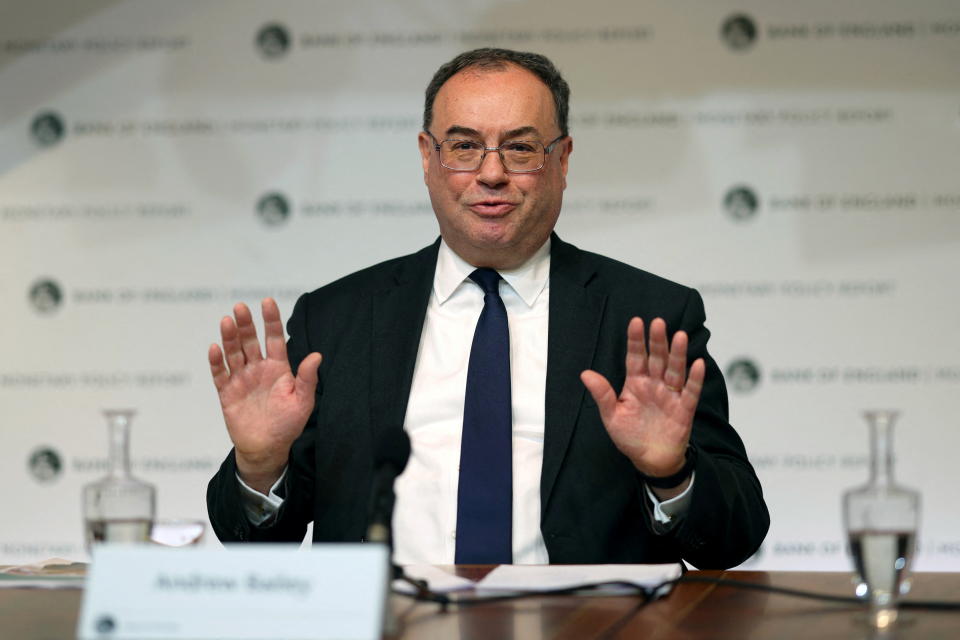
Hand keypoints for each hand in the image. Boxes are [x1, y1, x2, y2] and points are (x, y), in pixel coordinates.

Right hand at [208, 298, 321, 492]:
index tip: (267, 302)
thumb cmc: (288, 424)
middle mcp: (258, 369)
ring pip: (233, 353)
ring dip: (229, 337)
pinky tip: (215, 348)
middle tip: (240, 307)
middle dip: (246, 325)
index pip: (274, 339)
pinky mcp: (227, 392)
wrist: (267, 448)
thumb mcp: (303, 401)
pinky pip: (220, 374)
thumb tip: (317, 355)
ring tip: (227, 321)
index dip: (271, 320)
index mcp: (278, 368)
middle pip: (250, 341)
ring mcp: (241, 379)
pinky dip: (216, 361)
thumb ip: (307, 378)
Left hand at [580, 317, 704, 486]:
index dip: (636, 340)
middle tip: (658, 323)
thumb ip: (602, 394)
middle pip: (657, 359)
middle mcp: (654, 385)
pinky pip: (691, 392)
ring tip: (679, 336)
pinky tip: (697, 364)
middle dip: (657, 341)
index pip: (635, 357)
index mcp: (635, 383)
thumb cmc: (630, 436)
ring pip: (675, 370)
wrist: (651, 460)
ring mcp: (670, 395)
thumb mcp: (611, 416)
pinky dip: (695, 379)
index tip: (636, 322)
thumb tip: (585, 374)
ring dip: (678, 354)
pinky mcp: (684, 409)